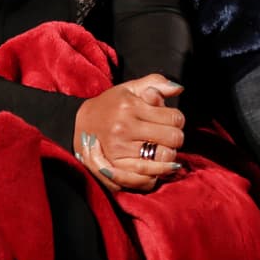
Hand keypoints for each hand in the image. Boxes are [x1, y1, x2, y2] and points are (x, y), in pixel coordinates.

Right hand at [74, 74, 184, 193]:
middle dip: (175, 138)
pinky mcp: (115, 168)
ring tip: (161, 149)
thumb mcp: (130, 88)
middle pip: (173, 139)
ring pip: (164, 159)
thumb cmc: (111, 105)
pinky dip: (157, 173)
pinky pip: (148, 177)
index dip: (177, 120)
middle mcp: (124, 128)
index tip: (170, 120)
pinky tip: (155, 165)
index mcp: (130, 106)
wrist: (81, 124)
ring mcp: (119, 149)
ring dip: (168, 156)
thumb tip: (178, 89)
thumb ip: (155, 83)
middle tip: (166, 136)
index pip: (175, 118)